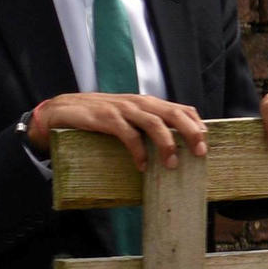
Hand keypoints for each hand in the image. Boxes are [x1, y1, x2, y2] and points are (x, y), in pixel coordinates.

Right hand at [33, 89, 210, 164]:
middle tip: (200, 153)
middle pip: (173, 114)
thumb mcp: (127, 118)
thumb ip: (146, 126)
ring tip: (172, 165)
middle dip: (190, 132)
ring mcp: (122, 109)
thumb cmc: (97, 117)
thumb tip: (172, 148)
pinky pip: (128, 134)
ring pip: (154, 123)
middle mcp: (138, 103)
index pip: (180, 109)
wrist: (61, 110)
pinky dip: (138, 151)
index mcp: (147, 103)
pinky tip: (142, 165)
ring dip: (166, 144)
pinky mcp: (106, 118)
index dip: (196, 124)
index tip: (206, 141)